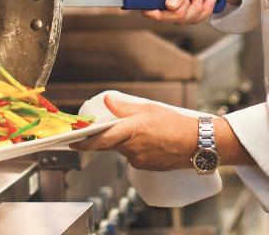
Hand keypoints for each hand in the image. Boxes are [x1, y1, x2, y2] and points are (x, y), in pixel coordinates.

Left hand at [70, 96, 196, 170]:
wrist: (196, 145)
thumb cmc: (176, 124)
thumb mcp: (149, 109)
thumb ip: (125, 107)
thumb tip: (107, 102)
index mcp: (133, 130)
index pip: (101, 139)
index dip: (84, 142)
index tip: (72, 142)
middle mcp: (133, 147)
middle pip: (108, 144)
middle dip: (102, 138)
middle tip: (99, 131)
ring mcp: (138, 160)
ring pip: (121, 150)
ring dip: (122, 142)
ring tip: (140, 132)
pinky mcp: (144, 167)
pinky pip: (132, 157)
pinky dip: (134, 149)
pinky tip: (147, 142)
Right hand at [142, 0, 239, 24]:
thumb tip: (169, 6)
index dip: (147, 8)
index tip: (157, 12)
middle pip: (162, 16)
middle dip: (182, 10)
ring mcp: (174, 7)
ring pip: (180, 20)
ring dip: (196, 8)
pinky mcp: (185, 13)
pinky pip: (192, 21)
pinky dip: (204, 11)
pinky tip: (208, 0)